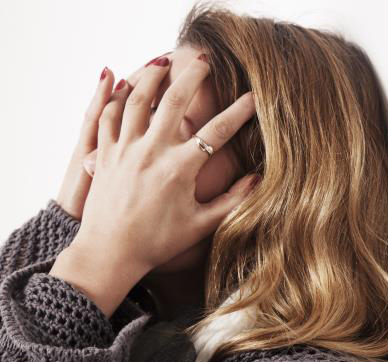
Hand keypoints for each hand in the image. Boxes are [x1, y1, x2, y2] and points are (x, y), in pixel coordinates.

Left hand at [51, 53, 257, 316]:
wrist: (110, 252)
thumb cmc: (158, 242)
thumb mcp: (202, 224)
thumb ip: (233, 201)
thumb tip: (257, 179)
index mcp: (179, 169)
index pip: (216, 131)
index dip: (239, 111)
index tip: (254, 96)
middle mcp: (151, 153)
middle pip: (174, 101)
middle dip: (191, 75)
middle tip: (204, 59)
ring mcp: (125, 150)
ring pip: (137, 100)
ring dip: (152, 76)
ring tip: (163, 62)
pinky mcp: (105, 153)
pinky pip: (108, 115)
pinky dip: (116, 96)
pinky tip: (126, 85)